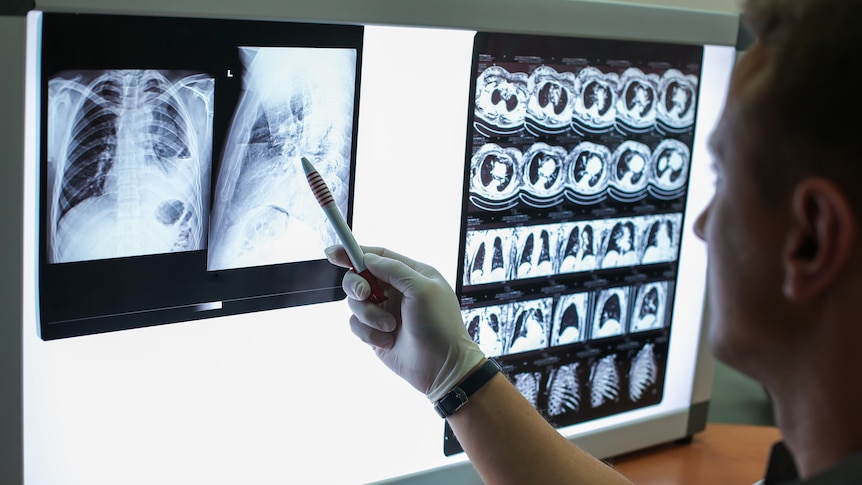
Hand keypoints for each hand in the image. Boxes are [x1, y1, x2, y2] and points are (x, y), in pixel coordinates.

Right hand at [325, 245, 484, 401]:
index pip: (377, 256)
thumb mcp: (422, 289)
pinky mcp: (375, 333)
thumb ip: (393, 270)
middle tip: (365, 294)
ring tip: (390, 327)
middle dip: (357, 285)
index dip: (353, 252)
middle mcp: (395, 291)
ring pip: (355, 304)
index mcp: (410, 274)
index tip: (333, 252)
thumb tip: (367, 258)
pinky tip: (388, 341)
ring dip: (369, 316)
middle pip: (359, 277)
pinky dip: (368, 333)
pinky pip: (356, 325)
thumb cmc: (440, 325)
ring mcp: (384, 312)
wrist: (442, 367)